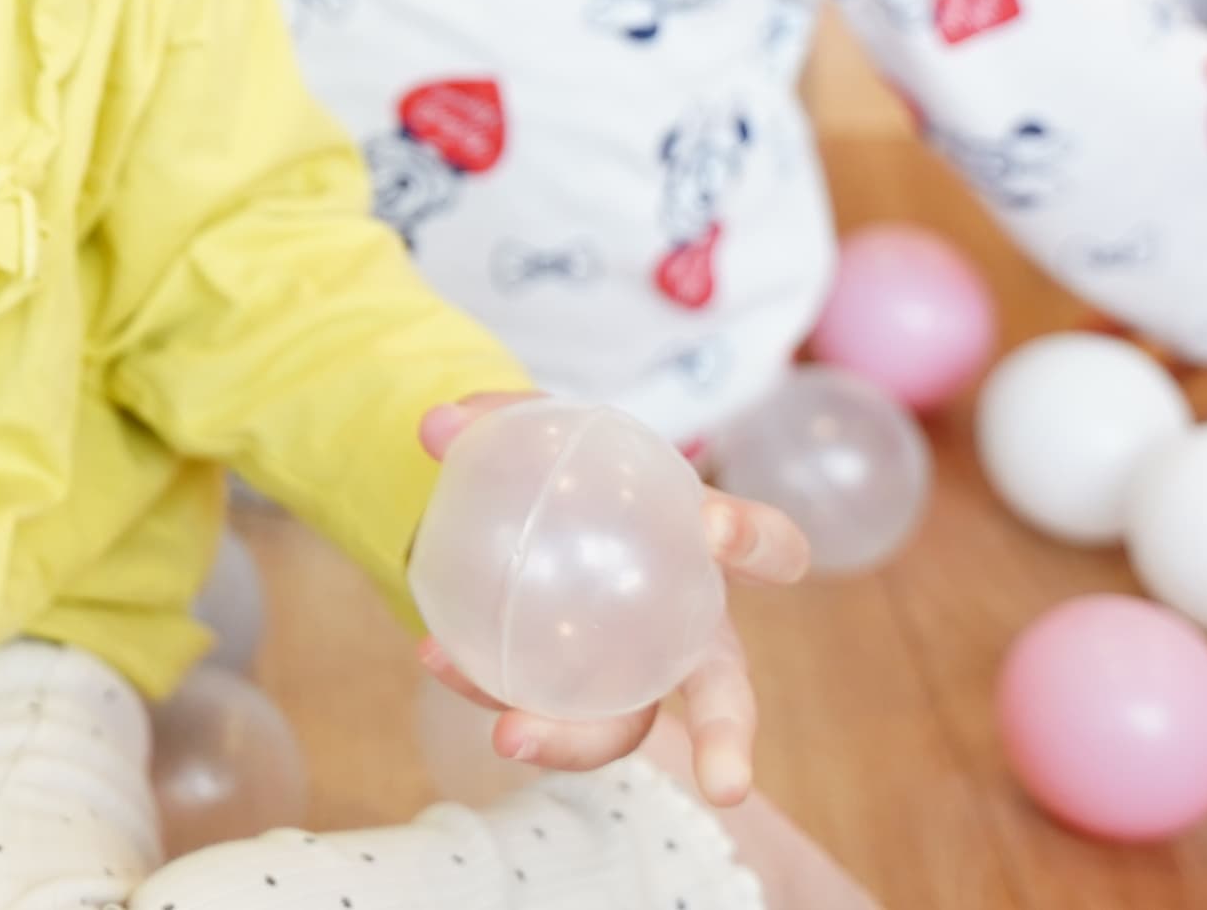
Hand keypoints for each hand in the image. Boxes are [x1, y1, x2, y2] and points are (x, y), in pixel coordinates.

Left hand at [413, 394, 811, 806]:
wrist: (533, 506)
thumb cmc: (572, 467)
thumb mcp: (544, 429)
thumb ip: (501, 418)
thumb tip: (436, 426)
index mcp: (704, 550)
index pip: (770, 549)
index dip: (760, 543)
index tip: (716, 530)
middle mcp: (686, 628)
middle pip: (724, 694)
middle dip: (730, 740)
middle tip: (727, 788)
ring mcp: (630, 673)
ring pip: (622, 729)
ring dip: (572, 742)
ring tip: (511, 736)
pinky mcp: (568, 693)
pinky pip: (537, 705)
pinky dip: (485, 687)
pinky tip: (437, 659)